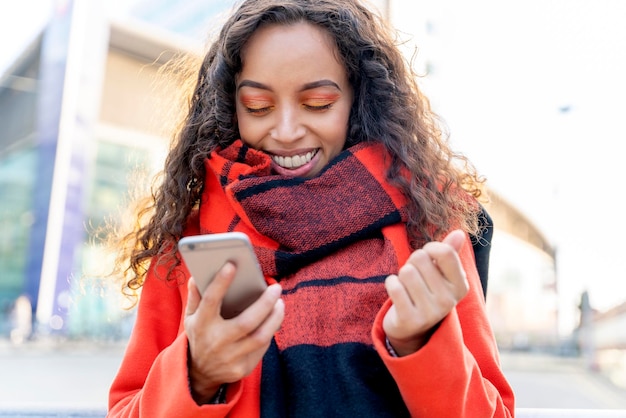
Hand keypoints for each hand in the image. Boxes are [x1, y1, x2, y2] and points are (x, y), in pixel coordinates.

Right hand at [184, 262, 283, 403]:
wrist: (200, 374)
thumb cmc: (200, 335)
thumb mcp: (191, 317)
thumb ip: (196, 296)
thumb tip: (197, 275)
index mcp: (201, 325)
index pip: (210, 301)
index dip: (220, 282)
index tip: (232, 265)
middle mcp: (216, 342)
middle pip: (246, 322)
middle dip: (264, 303)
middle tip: (276, 287)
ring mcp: (229, 358)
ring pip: (260, 336)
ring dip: (275, 318)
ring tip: (280, 302)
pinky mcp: (242, 368)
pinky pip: (262, 347)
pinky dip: (270, 331)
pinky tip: (275, 319)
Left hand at [382, 229, 468, 355]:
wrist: (412, 328)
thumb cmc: (426, 292)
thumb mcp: (441, 273)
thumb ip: (449, 252)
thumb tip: (459, 232)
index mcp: (460, 286)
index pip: (444, 252)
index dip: (429, 248)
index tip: (426, 257)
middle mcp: (448, 301)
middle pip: (420, 258)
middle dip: (412, 263)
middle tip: (414, 277)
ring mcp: (429, 312)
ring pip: (406, 271)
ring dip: (401, 275)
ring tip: (407, 287)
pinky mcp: (409, 320)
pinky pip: (393, 286)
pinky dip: (391, 284)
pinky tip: (397, 294)